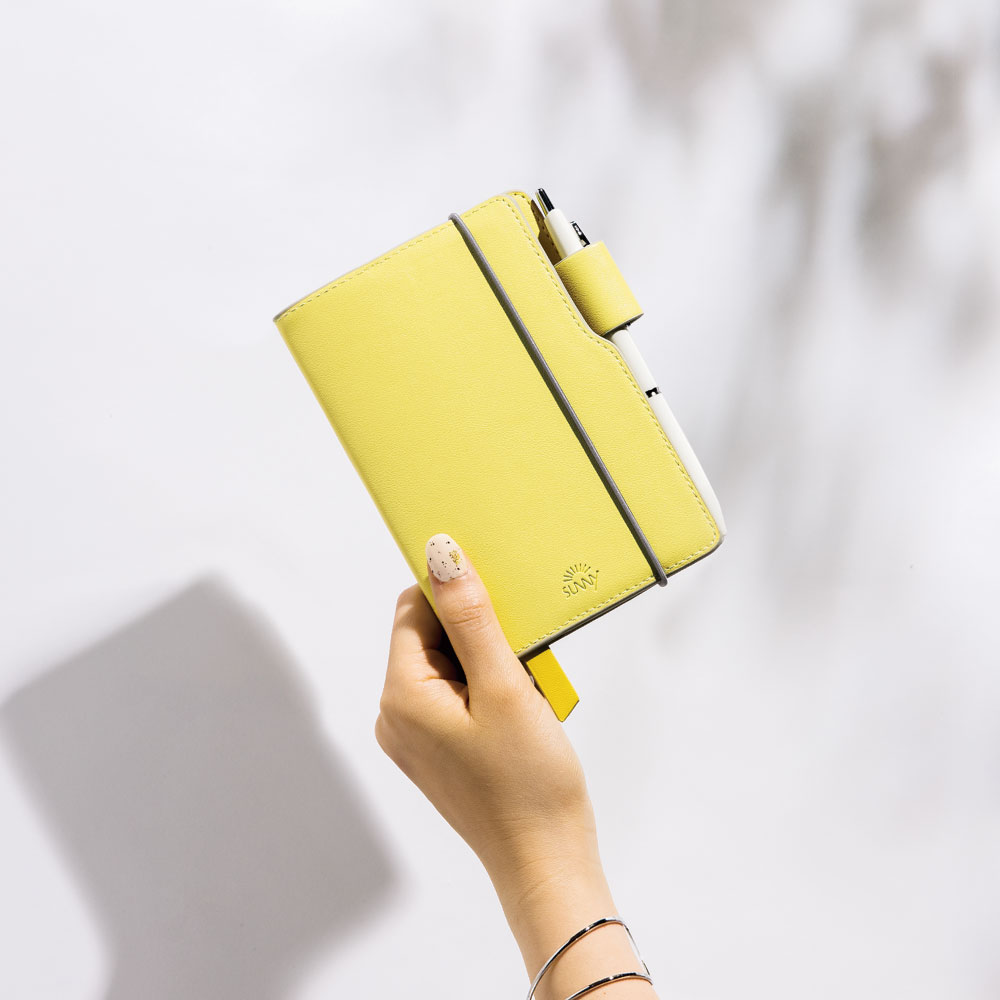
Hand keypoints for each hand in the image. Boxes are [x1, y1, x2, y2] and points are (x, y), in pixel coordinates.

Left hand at [375, 532, 601, 897]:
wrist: (546, 860)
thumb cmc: (528, 783)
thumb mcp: (504, 687)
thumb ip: (471, 617)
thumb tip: (441, 554)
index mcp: (401, 695)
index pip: (413, 610)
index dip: (454, 596)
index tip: (499, 602)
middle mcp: (396, 714)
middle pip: (432, 637)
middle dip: (479, 633)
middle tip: (522, 658)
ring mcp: (416, 736)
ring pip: (451, 665)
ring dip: (491, 661)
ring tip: (526, 691)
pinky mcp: (439, 750)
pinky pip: (459, 695)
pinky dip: (491, 688)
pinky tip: (523, 709)